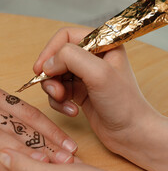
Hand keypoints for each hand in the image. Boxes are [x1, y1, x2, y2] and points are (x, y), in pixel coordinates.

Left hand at [0, 147, 167, 170]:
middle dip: (4, 144)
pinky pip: (51, 162)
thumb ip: (27, 169)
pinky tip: (44, 145)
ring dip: (23, 146)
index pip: (5, 164)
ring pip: (33, 161)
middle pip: (16, 162)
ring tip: (13, 130)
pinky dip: (45, 150)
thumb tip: (1, 156)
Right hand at [33, 27, 167, 170]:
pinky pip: (57, 91)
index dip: (50, 51)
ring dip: (53, 90)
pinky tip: (71, 111)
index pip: (66, 36)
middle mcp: (92, 57)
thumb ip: (71, 59)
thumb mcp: (98, 74)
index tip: (40, 69)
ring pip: (54, 76)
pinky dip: (59, 102)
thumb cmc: (123, 104)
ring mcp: (84, 75)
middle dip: (51, 76)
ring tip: (63, 101)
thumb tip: (47, 63)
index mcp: (102, 44)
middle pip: (56, 57)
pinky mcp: (79, 91)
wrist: (130, 133)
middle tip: (55, 91)